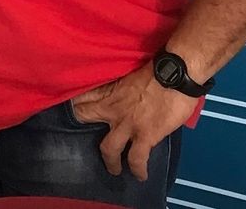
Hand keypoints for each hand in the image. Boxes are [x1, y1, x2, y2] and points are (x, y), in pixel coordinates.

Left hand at [71, 64, 197, 179]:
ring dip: (110, 161)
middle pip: (84, 117)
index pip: (82, 96)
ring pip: (108, 148)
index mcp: (109, 90)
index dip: (73, 102)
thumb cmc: (158, 70)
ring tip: (114, 169)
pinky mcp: (145, 135)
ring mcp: (127, 123)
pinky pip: (136, 158)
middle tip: (81, 135)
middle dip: (80, 125)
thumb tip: (128, 98)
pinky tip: (140, 175)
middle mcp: (112, 107)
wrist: (177, 75)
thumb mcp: (132, 76)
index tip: (69, 106)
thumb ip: (124, 90)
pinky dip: (138, 169)